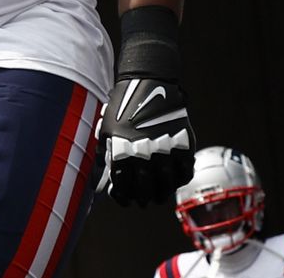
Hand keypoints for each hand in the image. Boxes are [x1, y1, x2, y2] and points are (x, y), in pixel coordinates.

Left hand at [98, 76, 194, 205]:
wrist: (149, 82)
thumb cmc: (123, 106)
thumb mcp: (106, 131)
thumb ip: (104, 158)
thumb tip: (98, 183)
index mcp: (123, 154)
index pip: (123, 189)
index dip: (122, 198)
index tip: (122, 197)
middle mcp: (145, 157)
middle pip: (145, 192)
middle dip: (141, 199)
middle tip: (141, 200)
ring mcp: (167, 152)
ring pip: (167, 188)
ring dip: (161, 195)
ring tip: (157, 195)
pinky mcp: (184, 146)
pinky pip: (185, 174)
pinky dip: (179, 181)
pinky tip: (172, 179)